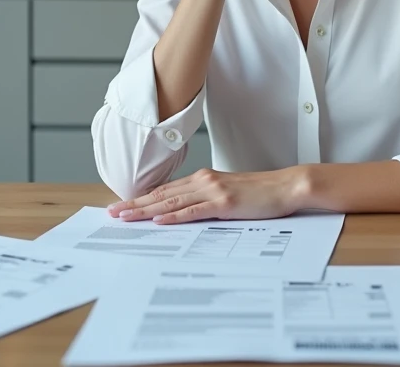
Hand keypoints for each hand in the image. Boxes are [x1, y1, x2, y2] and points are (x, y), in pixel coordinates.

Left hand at [107, 167, 306, 224]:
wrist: (286, 186)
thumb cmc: (261, 193)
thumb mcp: (229, 193)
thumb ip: (207, 198)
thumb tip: (186, 211)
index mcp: (204, 179)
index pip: (166, 190)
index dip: (142, 198)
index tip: (123, 205)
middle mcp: (204, 181)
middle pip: (162, 195)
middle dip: (135, 204)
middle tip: (112, 212)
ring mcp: (213, 191)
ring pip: (171, 202)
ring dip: (146, 210)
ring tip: (125, 217)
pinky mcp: (224, 203)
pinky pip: (193, 211)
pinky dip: (174, 217)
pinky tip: (159, 221)